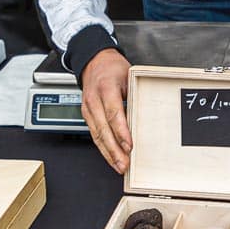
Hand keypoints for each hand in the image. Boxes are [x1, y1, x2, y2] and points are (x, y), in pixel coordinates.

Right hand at [81, 48, 132, 173]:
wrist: (93, 61)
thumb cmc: (112, 68)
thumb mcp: (128, 76)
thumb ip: (133, 96)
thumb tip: (142, 119)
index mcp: (105, 87)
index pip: (113, 113)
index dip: (121, 131)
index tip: (129, 145)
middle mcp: (93, 100)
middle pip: (103, 129)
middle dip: (114, 150)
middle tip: (125, 164)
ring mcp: (87, 108)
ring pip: (97, 135)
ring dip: (108, 153)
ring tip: (120, 166)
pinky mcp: (87, 115)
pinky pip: (94, 134)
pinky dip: (103, 148)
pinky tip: (111, 157)